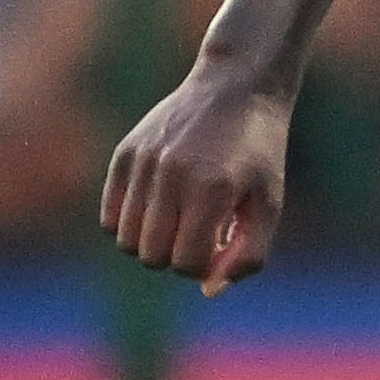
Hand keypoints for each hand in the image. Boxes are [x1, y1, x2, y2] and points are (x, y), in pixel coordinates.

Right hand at [102, 60, 295, 290]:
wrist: (236, 88)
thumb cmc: (258, 153)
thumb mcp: (269, 205)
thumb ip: (248, 255)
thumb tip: (208, 290)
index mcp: (212, 189)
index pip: (187, 263)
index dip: (205, 266)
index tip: (220, 243)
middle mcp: (171, 175)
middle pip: (152, 257)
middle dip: (177, 257)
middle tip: (199, 234)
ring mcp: (143, 163)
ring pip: (127, 241)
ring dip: (153, 244)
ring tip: (179, 221)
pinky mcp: (125, 154)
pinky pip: (110, 217)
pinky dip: (130, 225)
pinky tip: (158, 209)